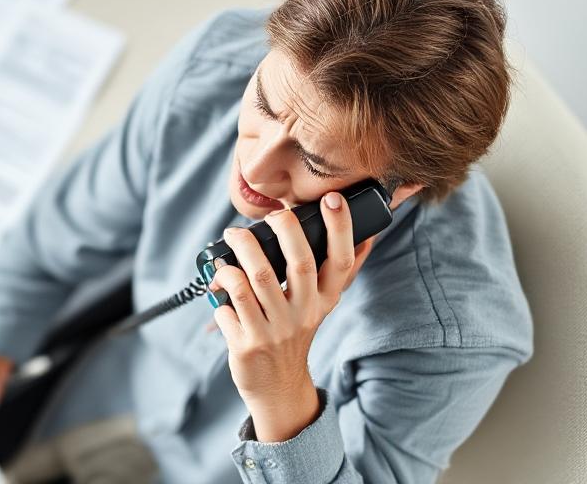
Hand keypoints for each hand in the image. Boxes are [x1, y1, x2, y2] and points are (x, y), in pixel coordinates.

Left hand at [210, 192, 374, 440]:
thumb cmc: (294, 332)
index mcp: (323, 301)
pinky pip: (228, 304)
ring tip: (232, 236)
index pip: (340, 262)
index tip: (333, 200)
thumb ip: (337, 273)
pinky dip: (220, 286)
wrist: (276, 386)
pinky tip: (218, 281)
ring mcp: (274, 331)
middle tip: (270, 214)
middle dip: (285, 230)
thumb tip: (368, 236)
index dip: (341, 229)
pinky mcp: (246, 344)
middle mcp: (303, 315)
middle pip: (298, 264)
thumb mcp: (320, 305)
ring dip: (241, 252)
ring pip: (255, 280)